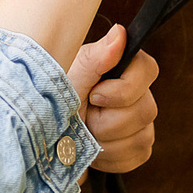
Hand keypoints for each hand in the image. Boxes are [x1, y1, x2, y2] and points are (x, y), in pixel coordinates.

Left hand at [65, 25, 160, 172]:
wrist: (44, 138)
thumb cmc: (52, 102)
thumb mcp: (67, 79)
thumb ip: (95, 59)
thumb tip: (120, 33)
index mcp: (121, 67)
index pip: (147, 70)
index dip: (122, 90)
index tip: (94, 96)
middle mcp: (137, 92)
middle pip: (145, 110)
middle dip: (106, 122)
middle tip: (83, 118)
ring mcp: (142, 121)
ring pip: (141, 137)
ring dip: (106, 142)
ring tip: (85, 134)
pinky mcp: (139, 146)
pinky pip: (137, 156)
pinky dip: (111, 159)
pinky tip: (94, 150)